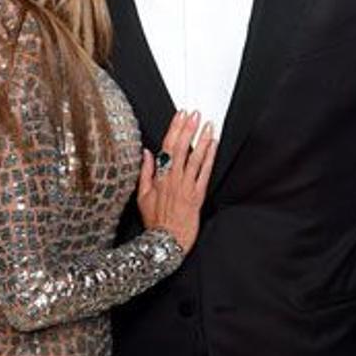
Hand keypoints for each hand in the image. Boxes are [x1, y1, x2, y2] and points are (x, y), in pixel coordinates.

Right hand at [136, 109, 216, 253]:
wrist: (165, 242)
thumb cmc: (154, 222)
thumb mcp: (142, 196)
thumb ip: (145, 172)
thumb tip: (146, 153)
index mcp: (159, 177)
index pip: (167, 146)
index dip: (174, 129)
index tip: (180, 115)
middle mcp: (173, 179)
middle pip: (181, 148)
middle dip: (188, 128)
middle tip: (195, 113)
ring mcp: (186, 186)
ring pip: (195, 158)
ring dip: (202, 139)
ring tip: (208, 125)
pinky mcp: (197, 196)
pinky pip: (204, 173)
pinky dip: (209, 158)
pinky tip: (214, 146)